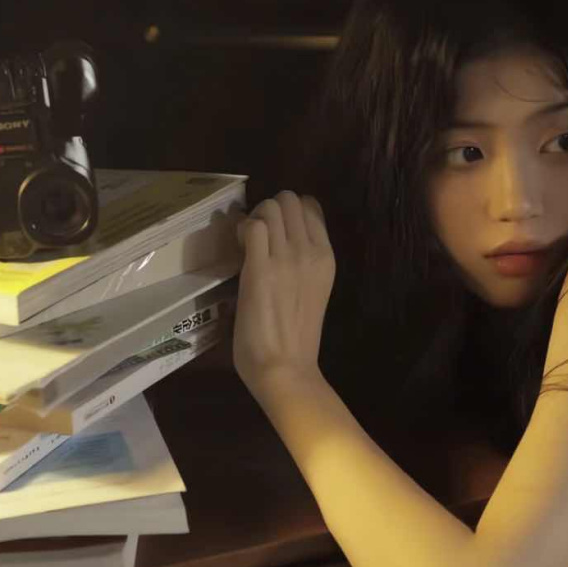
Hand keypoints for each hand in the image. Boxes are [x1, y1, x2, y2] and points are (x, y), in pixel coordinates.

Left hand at [233, 190, 335, 398]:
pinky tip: (240, 252)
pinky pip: (252, 226)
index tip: (277, 234)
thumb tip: (281, 241)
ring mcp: (287, 258)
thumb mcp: (314, 288)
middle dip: (269, 210)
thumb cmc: (297, 337)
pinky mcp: (260, 268)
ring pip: (270, 206)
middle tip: (259, 238)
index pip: (311, 206)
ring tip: (248, 245)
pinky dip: (242, 231)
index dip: (289, 212)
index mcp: (327, 257)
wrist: (286, 367)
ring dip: (254, 218)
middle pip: (289, 199)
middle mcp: (311, 251)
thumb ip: (304, 262)